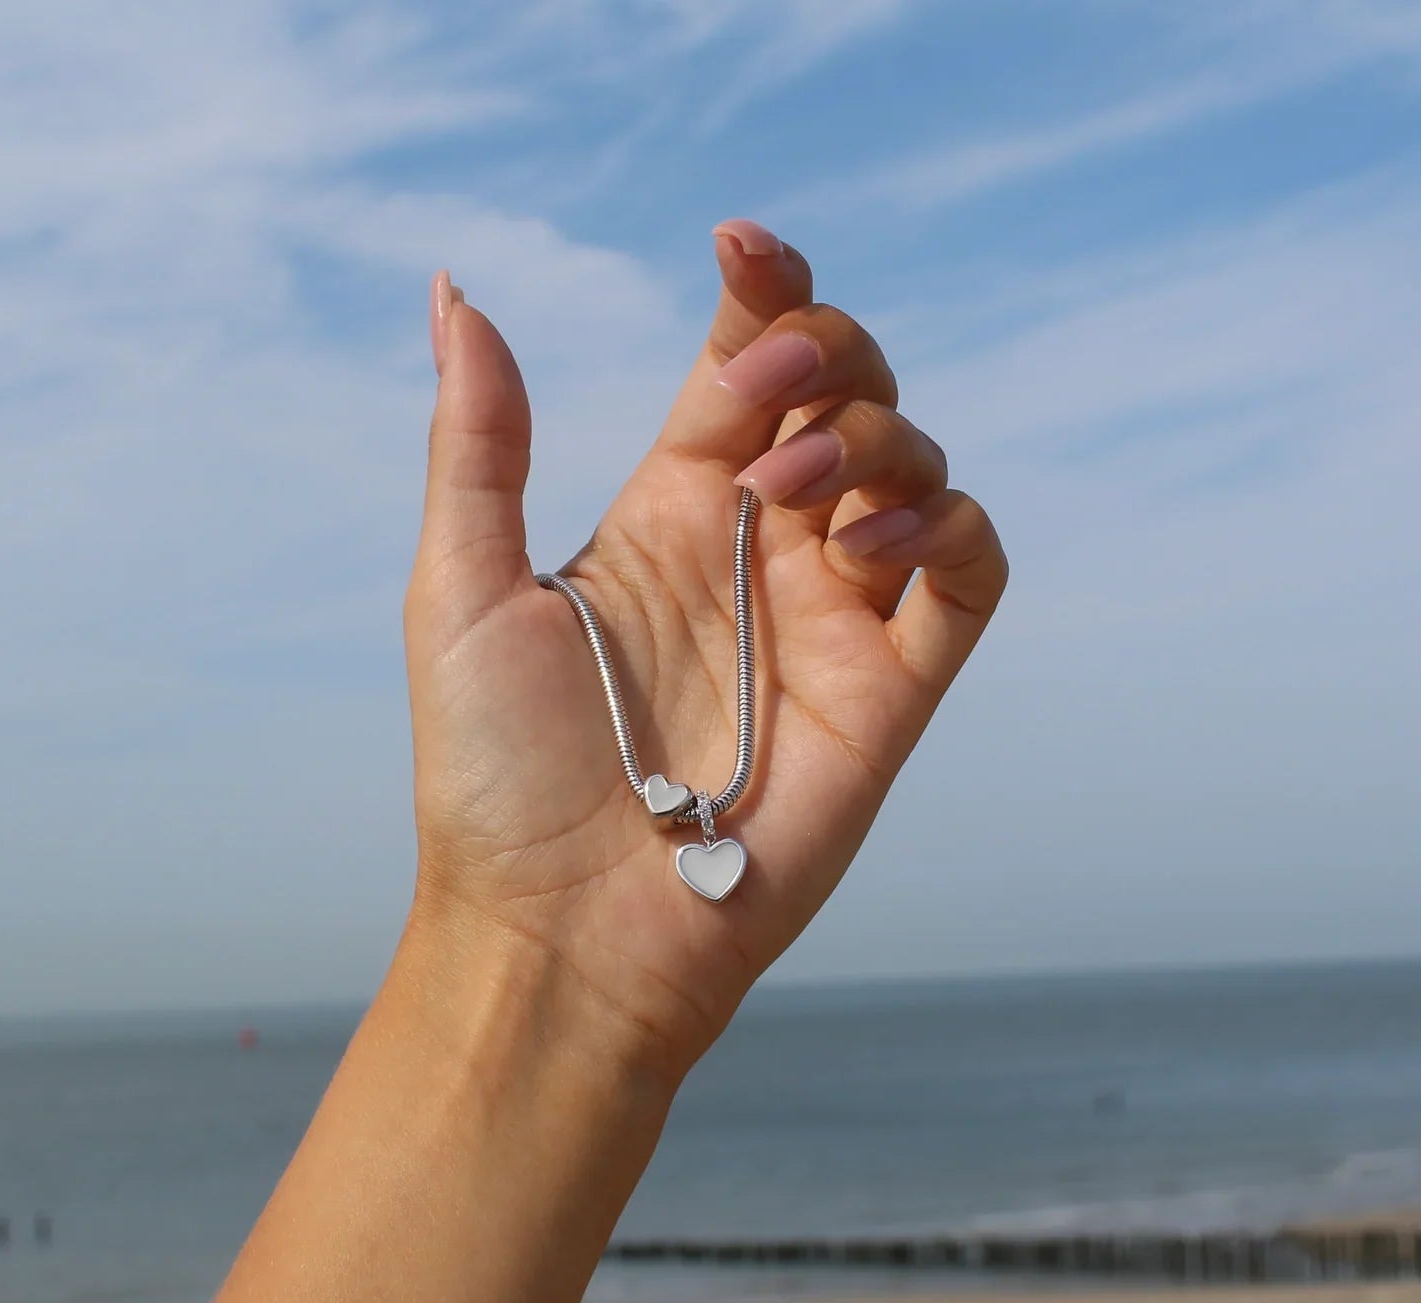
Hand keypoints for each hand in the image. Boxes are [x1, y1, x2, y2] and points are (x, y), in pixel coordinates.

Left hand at [406, 220, 1005, 1073]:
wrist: (562, 934)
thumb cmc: (494, 779)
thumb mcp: (462, 590)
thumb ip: (478, 441)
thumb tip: (452, 291)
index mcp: (669, 510)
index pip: (742, 362)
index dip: (764, 291)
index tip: (741, 250)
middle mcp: (761, 548)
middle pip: (845, 389)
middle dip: (824, 352)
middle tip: (763, 401)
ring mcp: (832, 616)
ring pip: (914, 461)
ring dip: (876, 437)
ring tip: (798, 493)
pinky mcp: (893, 690)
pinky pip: (969, 573)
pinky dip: (950, 522)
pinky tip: (878, 536)